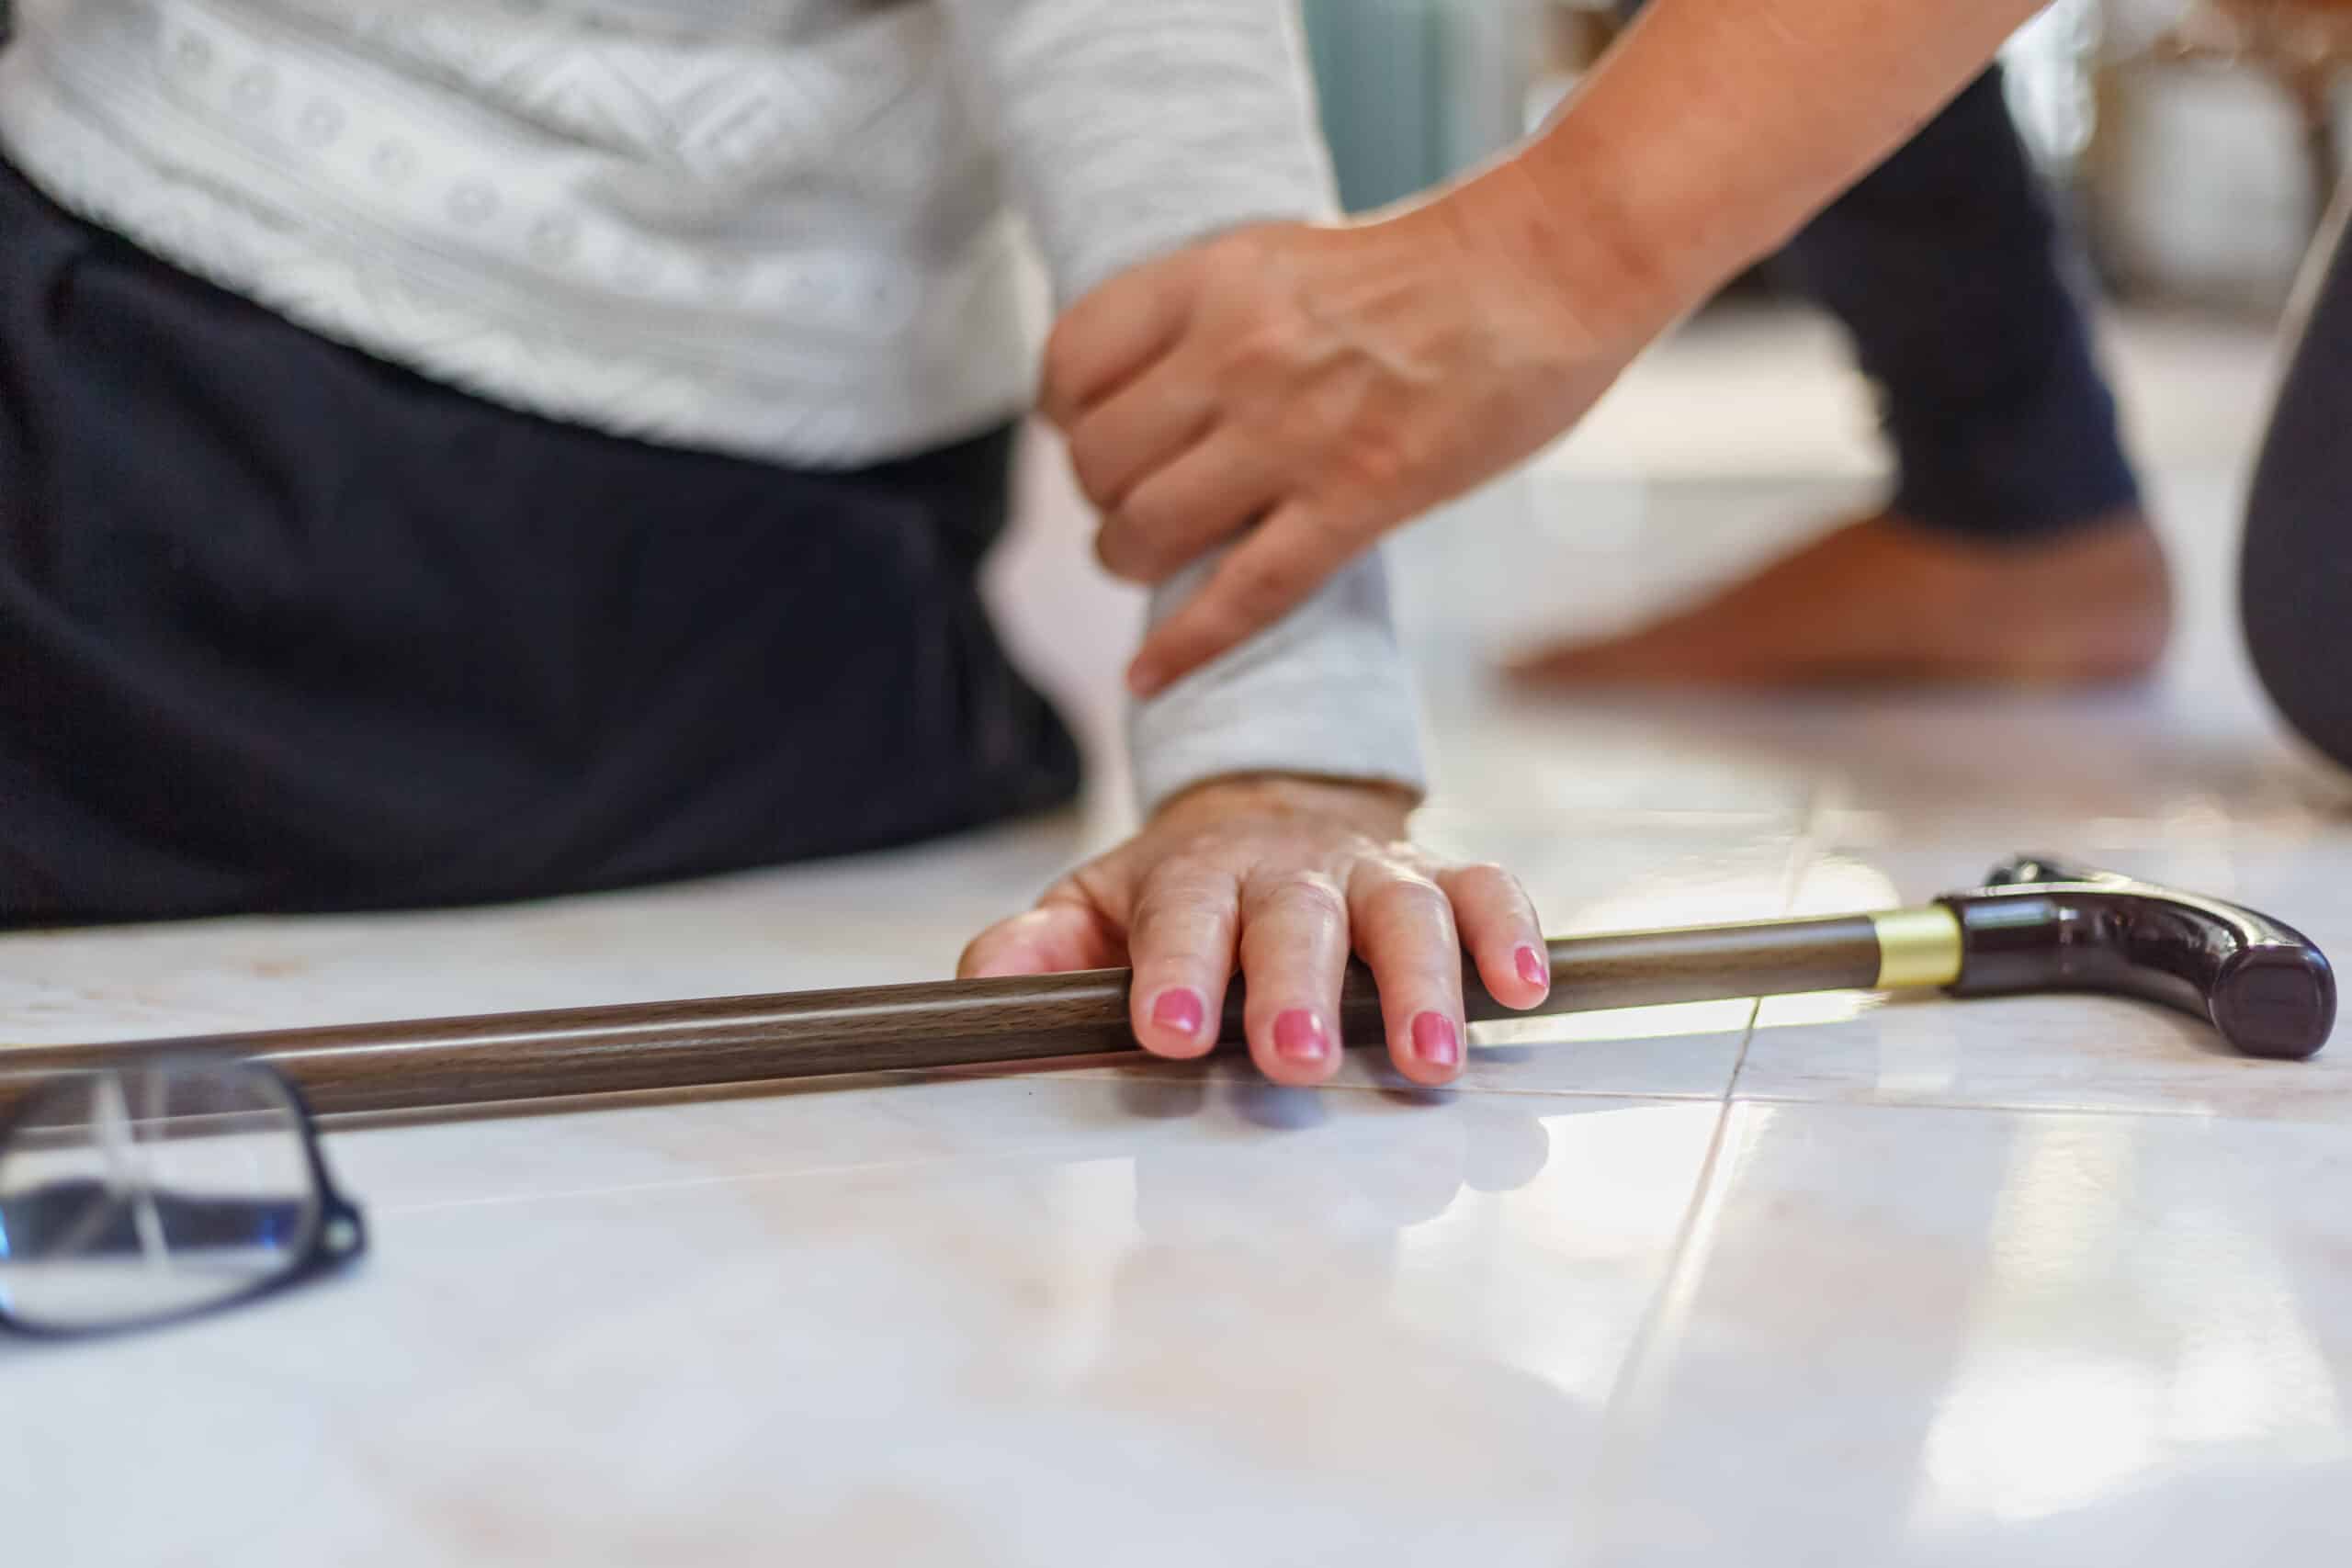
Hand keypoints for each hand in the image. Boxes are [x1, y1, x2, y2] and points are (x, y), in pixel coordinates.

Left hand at [958, 775, 1550, 1087]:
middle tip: (1296, 1058)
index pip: (1182, 920)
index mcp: (1193, 876)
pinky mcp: (1440, 878)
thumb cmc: (1182, 891)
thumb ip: (1037, 948)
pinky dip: (1510, 932)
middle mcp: (1289, 868)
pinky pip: (1488, 889)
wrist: (1269, 806)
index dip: (1177, 973)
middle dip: (1299, 987)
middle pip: (1298, 918)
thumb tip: (985, 985)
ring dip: (1420, 982)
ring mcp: (1371, 871)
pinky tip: (1524, 989)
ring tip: (1427, 1060)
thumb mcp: (1094, 907)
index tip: (1169, 1030)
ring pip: (1405, 910)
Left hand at [1044, 165, 1659, 694]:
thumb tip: (1146, 402)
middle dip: (1102, 499)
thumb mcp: (1282, 261)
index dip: (1065, 417)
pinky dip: (1181, 647)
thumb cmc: (1429, 269)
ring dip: (1131, 560)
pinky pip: (1240, 596)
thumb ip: (1210, 323)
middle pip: (1098, 462)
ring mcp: (1294, 433)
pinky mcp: (1357, 500)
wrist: (1547, 269)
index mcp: (1213, 280)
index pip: (1069, 366)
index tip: (1089, 434)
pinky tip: (1145, 676)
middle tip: (1138, 503)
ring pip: (1147, 531)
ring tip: (1153, 558)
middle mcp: (1237, 353)